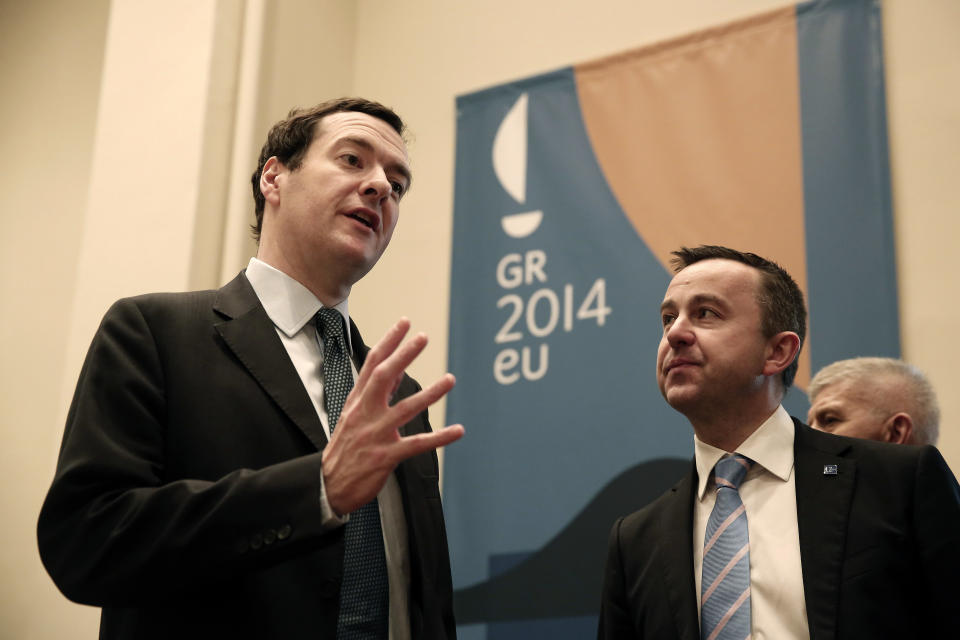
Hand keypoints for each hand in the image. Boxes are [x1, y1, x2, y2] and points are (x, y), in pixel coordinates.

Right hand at [321, 318, 463, 515]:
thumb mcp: (353, 416)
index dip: (389, 342)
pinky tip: (458, 430)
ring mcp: (376, 434)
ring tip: (450, 380)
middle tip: (423, 337)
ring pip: (405, 409)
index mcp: (357, 402)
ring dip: (430, 393)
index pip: (372, 365)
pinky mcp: (386, 456)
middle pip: (384, 378)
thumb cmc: (344, 449)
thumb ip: (376, 394)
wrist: (328, 486)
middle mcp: (365, 414)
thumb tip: (397, 371)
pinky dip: (439, 438)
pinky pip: (417, 445)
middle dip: (404, 356)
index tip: (404, 323)